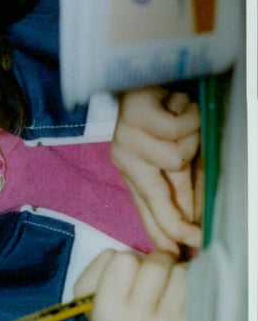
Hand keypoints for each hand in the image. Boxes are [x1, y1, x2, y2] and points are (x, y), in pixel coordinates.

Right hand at [74, 248, 185, 320]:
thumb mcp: (92, 300)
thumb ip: (101, 267)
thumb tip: (135, 252)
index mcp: (106, 317)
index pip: (121, 260)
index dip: (127, 264)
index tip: (128, 281)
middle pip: (155, 262)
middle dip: (156, 265)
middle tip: (153, 285)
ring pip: (181, 271)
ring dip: (177, 275)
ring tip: (169, 294)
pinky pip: (200, 285)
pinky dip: (195, 286)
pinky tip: (186, 302)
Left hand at [111, 87, 202, 254]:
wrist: (152, 66)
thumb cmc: (170, 111)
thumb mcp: (180, 154)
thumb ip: (182, 185)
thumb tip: (192, 219)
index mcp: (132, 170)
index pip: (146, 209)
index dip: (162, 232)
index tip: (176, 254)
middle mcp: (124, 158)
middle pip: (153, 198)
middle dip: (177, 220)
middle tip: (195, 237)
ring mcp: (126, 138)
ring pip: (175, 159)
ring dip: (194, 139)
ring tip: (188, 121)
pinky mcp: (134, 117)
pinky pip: (175, 132)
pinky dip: (190, 118)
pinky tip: (182, 106)